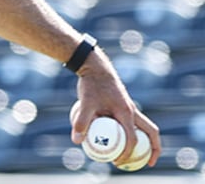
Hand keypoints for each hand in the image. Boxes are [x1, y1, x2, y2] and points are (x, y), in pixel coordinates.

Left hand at [70, 50, 160, 167]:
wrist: (95, 67)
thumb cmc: (91, 84)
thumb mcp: (84, 103)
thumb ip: (81, 122)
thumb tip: (77, 141)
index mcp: (126, 112)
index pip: (133, 138)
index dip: (128, 153)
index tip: (117, 162)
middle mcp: (132, 110)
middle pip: (151, 132)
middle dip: (153, 150)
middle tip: (146, 164)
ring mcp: (130, 107)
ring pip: (145, 127)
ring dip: (144, 141)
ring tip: (133, 155)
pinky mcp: (124, 105)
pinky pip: (133, 122)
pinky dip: (132, 132)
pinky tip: (116, 139)